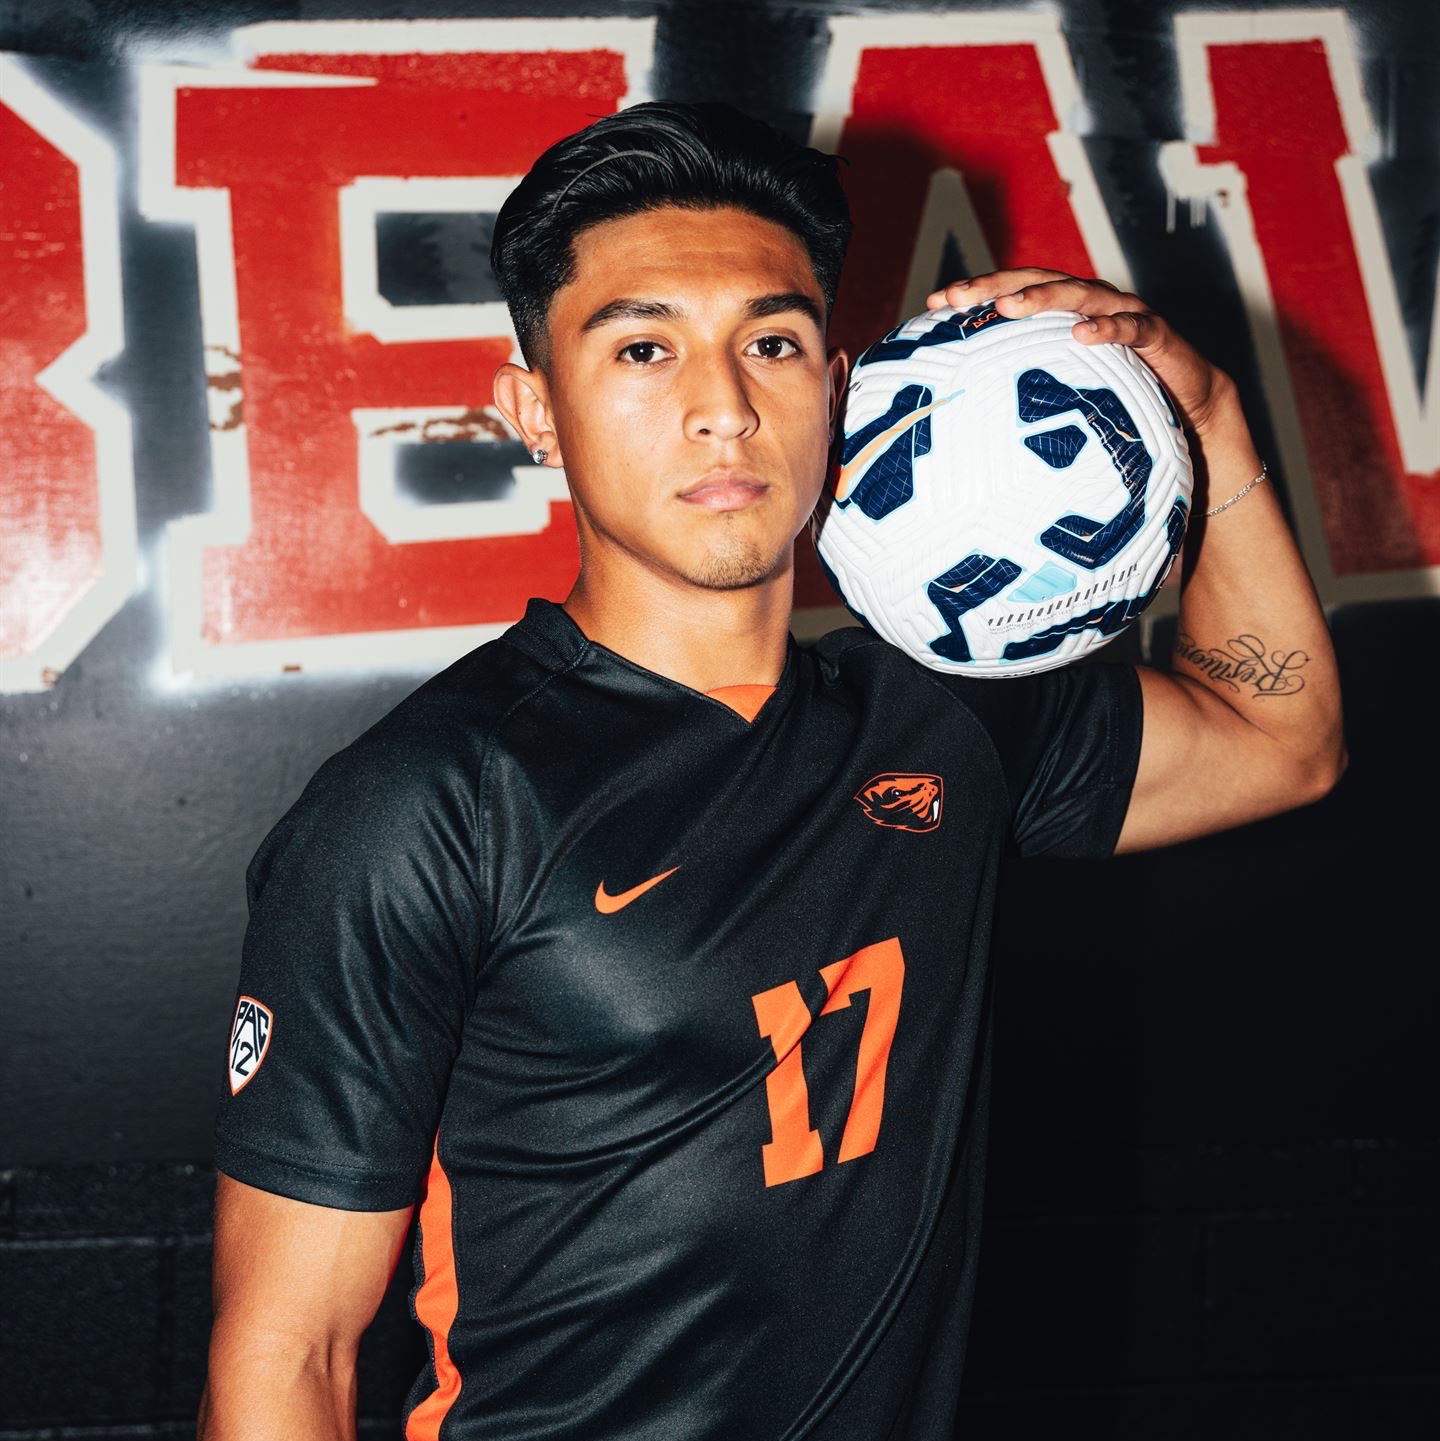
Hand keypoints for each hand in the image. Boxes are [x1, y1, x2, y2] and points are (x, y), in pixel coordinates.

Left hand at [926, 269, 1237, 437]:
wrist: (1190, 407)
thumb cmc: (1119, 400)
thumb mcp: (1065, 396)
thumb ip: (1028, 394)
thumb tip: (968, 426)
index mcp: (1063, 314)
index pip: (1013, 293)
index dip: (976, 293)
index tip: (934, 305)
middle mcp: (1090, 304)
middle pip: (1038, 282)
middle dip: (996, 286)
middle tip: (958, 297)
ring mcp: (1123, 314)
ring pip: (1079, 295)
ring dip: (1043, 299)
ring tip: (1009, 308)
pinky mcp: (1157, 335)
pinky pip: (1132, 327)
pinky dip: (1108, 328)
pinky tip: (1082, 335)